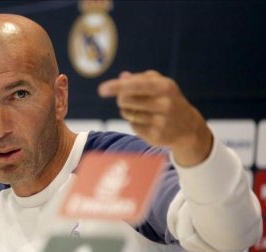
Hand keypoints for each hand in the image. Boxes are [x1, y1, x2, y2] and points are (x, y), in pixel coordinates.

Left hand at [98, 70, 212, 166]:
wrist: (188, 127)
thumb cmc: (168, 100)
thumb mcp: (160, 85)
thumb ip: (140, 79)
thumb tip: (122, 76)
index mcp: (164, 87)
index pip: (135, 85)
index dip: (117, 86)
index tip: (101, 90)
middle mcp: (164, 104)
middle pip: (125, 100)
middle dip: (121, 99)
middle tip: (128, 99)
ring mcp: (160, 122)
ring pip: (127, 114)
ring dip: (128, 112)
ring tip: (142, 110)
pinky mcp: (156, 136)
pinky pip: (133, 126)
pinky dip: (135, 123)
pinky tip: (148, 122)